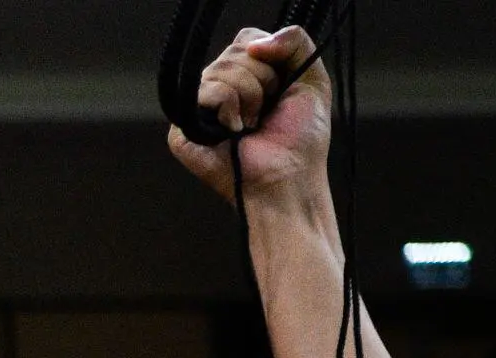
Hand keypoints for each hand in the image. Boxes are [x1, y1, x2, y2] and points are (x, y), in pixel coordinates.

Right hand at [170, 25, 330, 207]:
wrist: (287, 178)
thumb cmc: (300, 139)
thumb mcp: (312, 78)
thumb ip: (295, 42)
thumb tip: (254, 44)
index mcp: (246, 75)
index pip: (247, 40)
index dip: (268, 58)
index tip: (280, 88)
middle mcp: (219, 87)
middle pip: (236, 52)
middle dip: (263, 80)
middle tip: (265, 112)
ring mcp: (198, 107)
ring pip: (222, 69)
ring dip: (250, 97)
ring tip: (251, 125)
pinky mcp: (183, 127)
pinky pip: (206, 91)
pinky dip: (230, 108)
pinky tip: (234, 131)